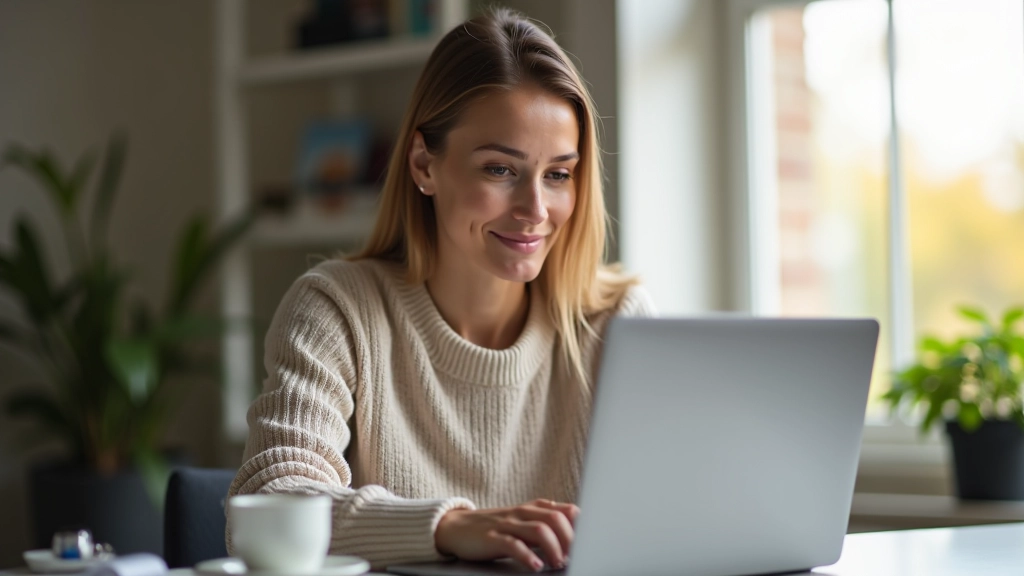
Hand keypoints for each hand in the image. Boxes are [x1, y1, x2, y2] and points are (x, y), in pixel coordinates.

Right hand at [434, 499, 579, 570]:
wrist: (456, 527)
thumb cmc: (495, 528)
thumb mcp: (523, 522)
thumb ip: (545, 524)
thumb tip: (576, 537)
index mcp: (533, 508)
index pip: (566, 510)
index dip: (581, 527)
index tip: (589, 543)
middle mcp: (522, 513)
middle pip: (556, 519)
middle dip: (570, 540)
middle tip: (574, 558)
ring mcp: (507, 524)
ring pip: (539, 530)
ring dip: (554, 549)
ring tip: (558, 564)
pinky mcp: (492, 538)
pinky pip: (513, 544)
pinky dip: (527, 556)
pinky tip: (535, 566)